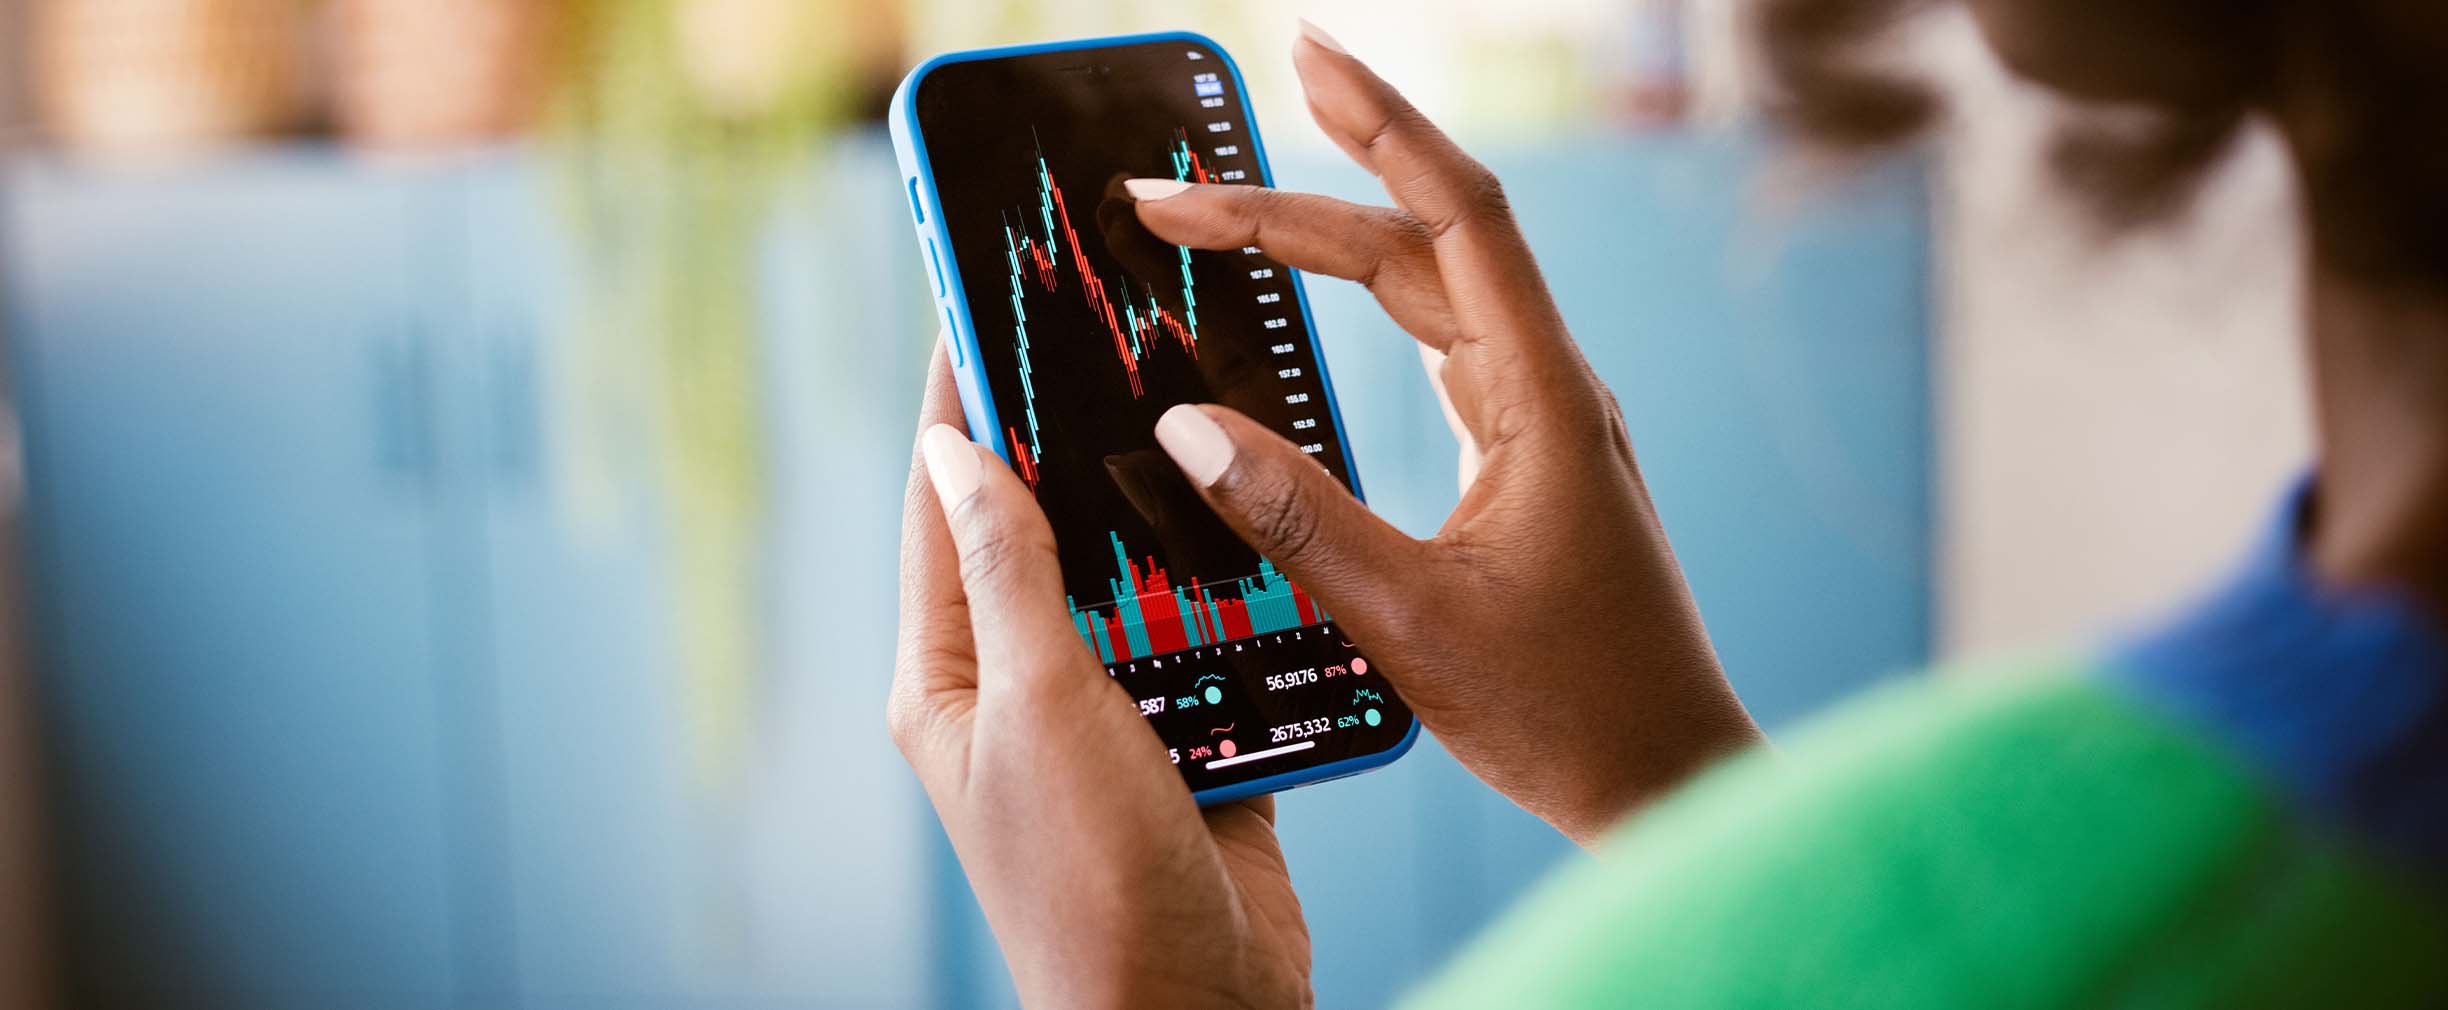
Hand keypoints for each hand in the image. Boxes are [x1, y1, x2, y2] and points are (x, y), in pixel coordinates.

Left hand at [890, 344, 1311, 1009]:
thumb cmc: (1094, 883)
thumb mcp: (1041, 708)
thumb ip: (1011, 575)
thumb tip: (952, 450)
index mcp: (953, 679)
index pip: (947, 505)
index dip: (959, 399)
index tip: (979, 298)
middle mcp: (1022, 691)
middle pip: (1045, 531)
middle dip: (1075, 438)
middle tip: (1111, 331)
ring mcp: (1109, 719)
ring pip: (1137, 580)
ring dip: (1168, 517)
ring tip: (1196, 411)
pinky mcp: (1191, 746)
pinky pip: (1212, 641)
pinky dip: (1239, 594)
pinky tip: (1268, 533)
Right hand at [1130, 24, 1763, 845]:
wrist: (1670, 782)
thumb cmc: (1569, 712)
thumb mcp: (1412, 619)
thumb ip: (1298, 519)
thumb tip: (1189, 425)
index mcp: (1542, 400)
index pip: (1458, 216)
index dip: (1381, 125)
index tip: (1303, 59)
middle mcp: (1550, 389)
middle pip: (1421, 248)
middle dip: (1298, 204)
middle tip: (1174, 191)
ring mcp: (1542, 423)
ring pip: (1428, 297)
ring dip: (1329, 251)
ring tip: (1226, 220)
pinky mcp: (1526, 462)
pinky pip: (1439, 350)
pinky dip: (1367, 314)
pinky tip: (1317, 307)